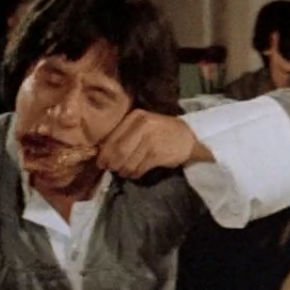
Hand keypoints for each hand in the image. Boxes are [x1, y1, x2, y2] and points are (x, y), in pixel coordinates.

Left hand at [96, 109, 212, 178]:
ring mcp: (151, 139)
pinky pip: (139, 168)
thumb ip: (124, 134)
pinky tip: (135, 173)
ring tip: (124, 172)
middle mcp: (143, 125)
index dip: (104, 152)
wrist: (188, 137)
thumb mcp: (142, 126)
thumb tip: (103, 152)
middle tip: (111, 169)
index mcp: (135, 116)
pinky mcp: (157, 153)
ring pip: (127, 161)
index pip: (113, 136)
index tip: (101, 162)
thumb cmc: (160, 132)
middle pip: (118, 150)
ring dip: (123, 170)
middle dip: (112, 163)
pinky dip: (134, 173)